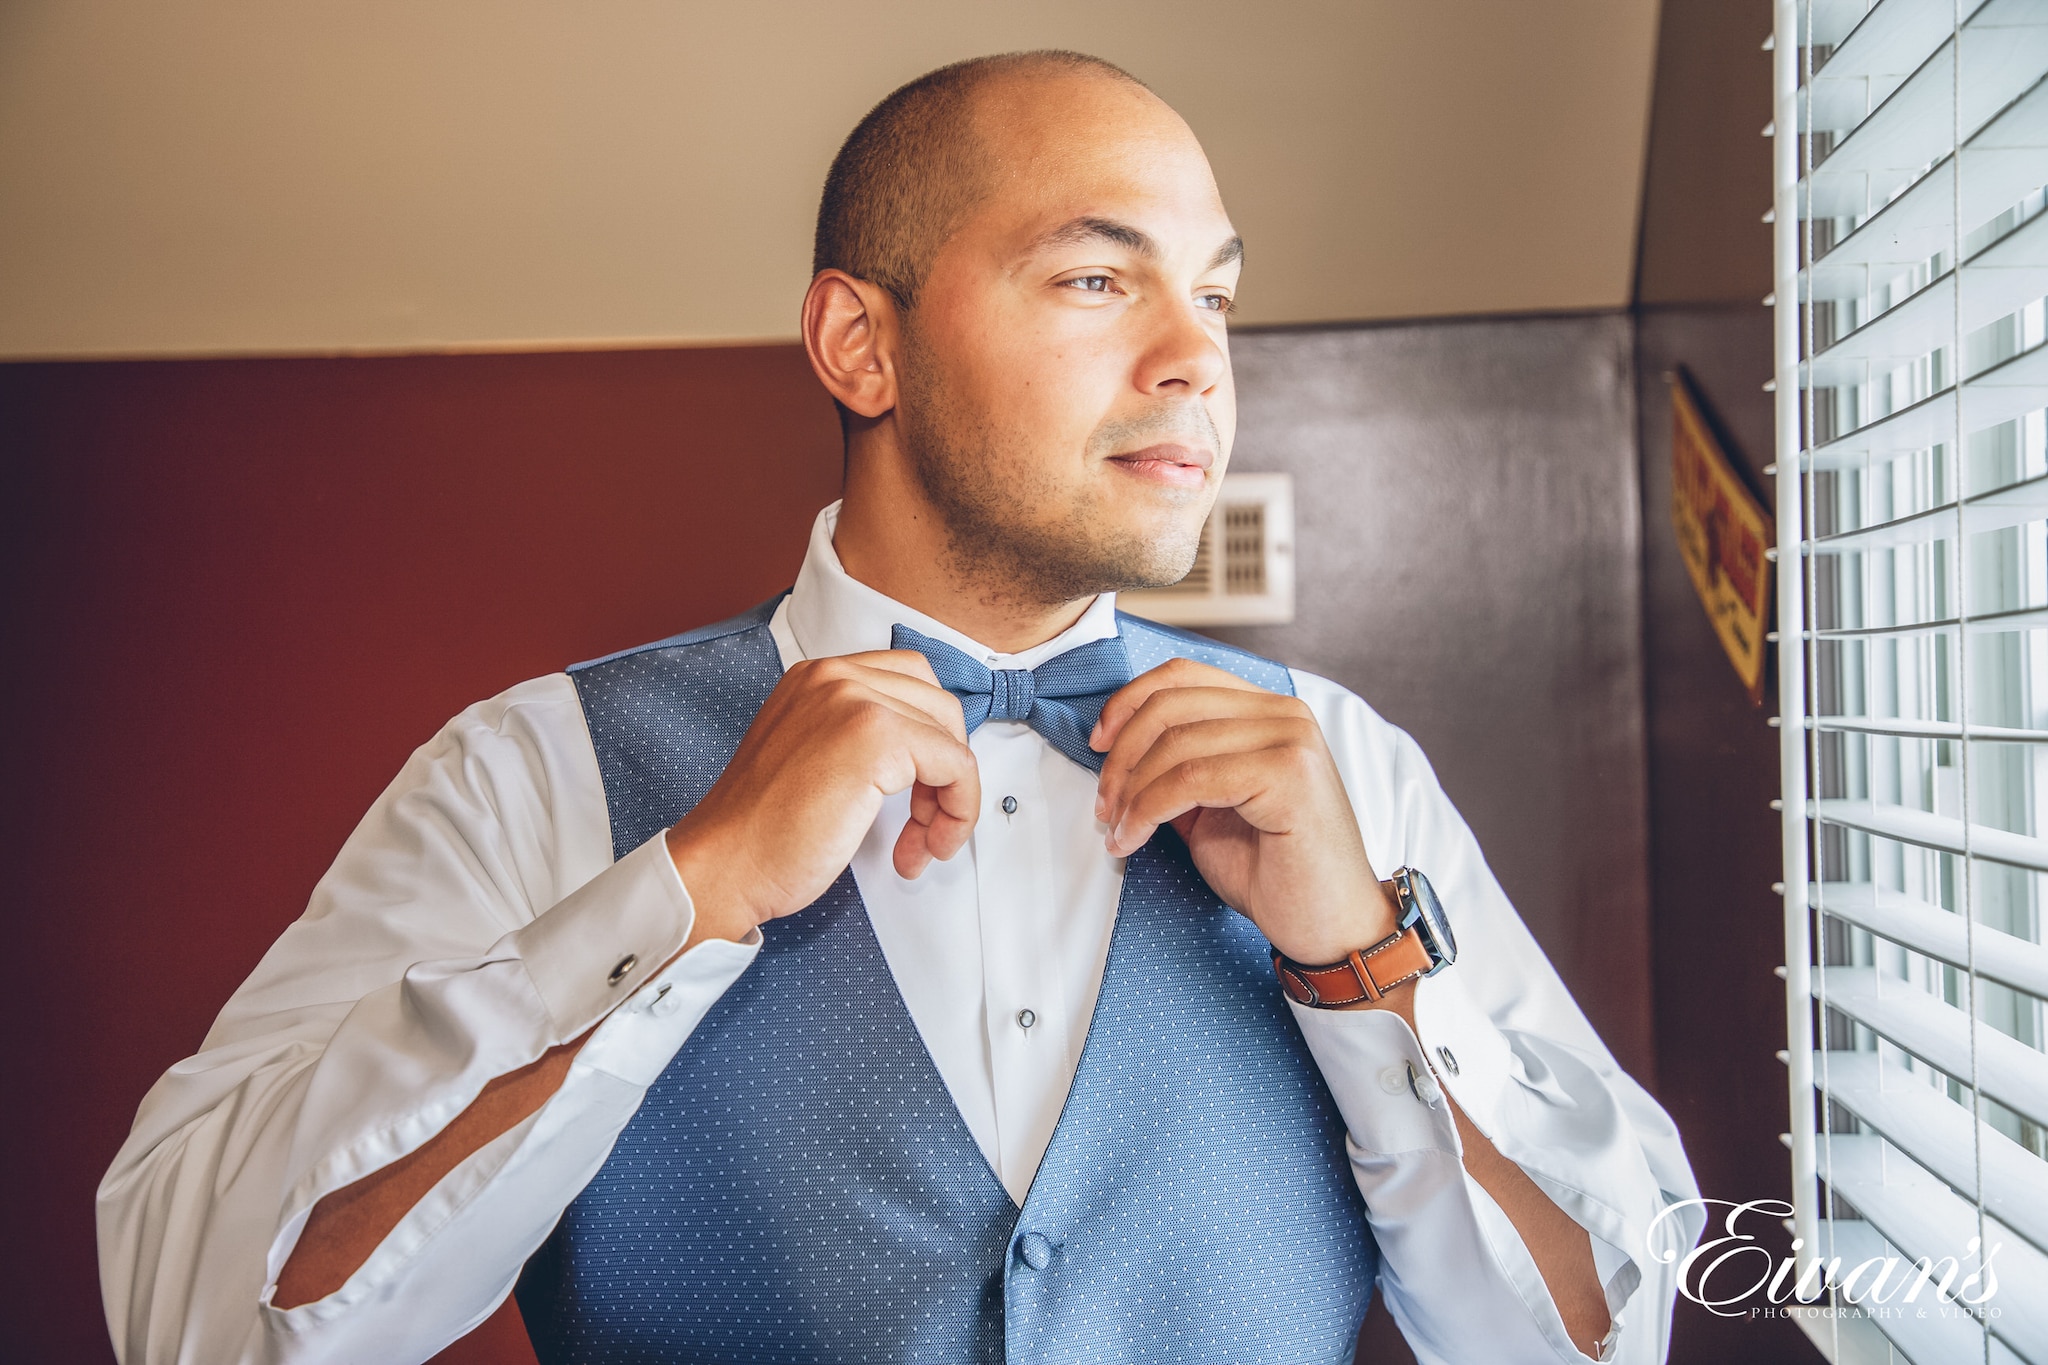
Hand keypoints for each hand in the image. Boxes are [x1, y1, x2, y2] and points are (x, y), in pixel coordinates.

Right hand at [665, 651, 978, 940]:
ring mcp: (856, 702)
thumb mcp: (810, 755)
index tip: (920, 788)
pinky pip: (956, 766)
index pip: (910, 682)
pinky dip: (957, 810)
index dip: (928, 741)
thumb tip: (922, 752)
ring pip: (951, 738)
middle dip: (945, 769)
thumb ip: (855, 737)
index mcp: (818, 678)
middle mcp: (836, 678)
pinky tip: (923, 845)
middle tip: (925, 820)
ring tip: (922, 840)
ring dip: (952, 798)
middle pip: (938, 707)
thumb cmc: (760, 830)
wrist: (725, 864)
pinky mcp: (876, 738)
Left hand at [1091, 658, 1396, 964]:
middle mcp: (1285, 714)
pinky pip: (1190, 779)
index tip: (1098, 743)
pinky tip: (1132, 840)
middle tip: (1103, 806)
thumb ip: (1179, 768)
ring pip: (1176, 744)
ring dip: (1129, 792)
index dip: (1128, 703)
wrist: (1330, 927)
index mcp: (1269, 711)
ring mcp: (1291, 740)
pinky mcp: (1288, 774)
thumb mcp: (1212, 808)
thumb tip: (1117, 750)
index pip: (1183, 675)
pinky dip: (1146, 811)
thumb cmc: (1275, 874)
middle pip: (1171, 706)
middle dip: (1121, 757)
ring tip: (1116, 830)